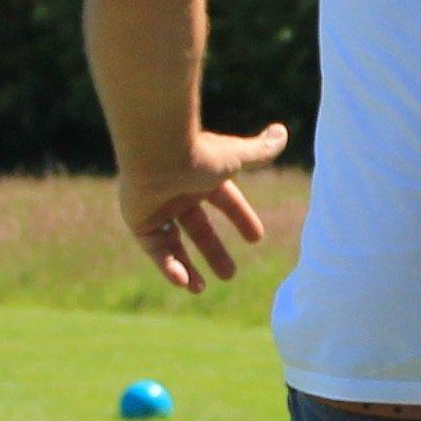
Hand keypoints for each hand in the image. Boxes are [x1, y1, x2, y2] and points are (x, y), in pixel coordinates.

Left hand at [119, 124, 287, 293]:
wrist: (157, 154)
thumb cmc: (199, 154)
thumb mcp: (238, 157)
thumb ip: (262, 149)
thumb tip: (283, 131)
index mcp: (201, 175)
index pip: (224, 199)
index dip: (241, 218)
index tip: (256, 238)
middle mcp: (178, 191)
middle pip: (198, 227)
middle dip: (213, 251)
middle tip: (229, 275)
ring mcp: (156, 206)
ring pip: (172, 243)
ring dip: (186, 267)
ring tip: (198, 289)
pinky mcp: (138, 220)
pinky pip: (154, 248)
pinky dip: (167, 265)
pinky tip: (182, 281)